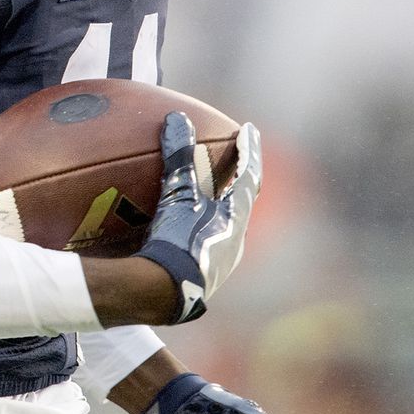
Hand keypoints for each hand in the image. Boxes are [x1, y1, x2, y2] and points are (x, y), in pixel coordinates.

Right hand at [132, 114, 259, 323]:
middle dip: (237, 180)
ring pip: (224, 226)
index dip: (249, 150)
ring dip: (217, 206)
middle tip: (232, 161)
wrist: (164, 294)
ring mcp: (219, 262)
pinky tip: (176, 228)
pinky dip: (196, 226)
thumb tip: (177, 119)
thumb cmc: (177, 242)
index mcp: (237, 218)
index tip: (249, 130)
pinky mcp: (201, 277)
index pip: (250, 175)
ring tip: (204, 194)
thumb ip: (178, 157)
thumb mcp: (177, 197)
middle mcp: (235, 241)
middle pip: (242, 202)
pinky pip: (203, 242)